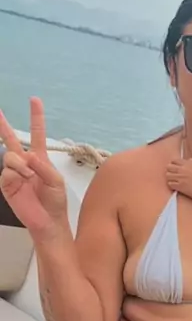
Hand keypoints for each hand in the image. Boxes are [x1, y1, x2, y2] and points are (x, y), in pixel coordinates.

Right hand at [0, 98, 67, 235]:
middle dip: (3, 125)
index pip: (37, 134)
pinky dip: (16, 174)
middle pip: (11, 140)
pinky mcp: (6, 183)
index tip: (34, 100)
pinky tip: (23, 181)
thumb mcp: (56, 181)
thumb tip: (28, 157)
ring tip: (29, 175)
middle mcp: (25, 163)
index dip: (36, 117)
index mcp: (40, 158)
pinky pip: (7, 171)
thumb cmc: (55, 201)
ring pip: (10, 156)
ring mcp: (14, 172)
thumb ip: (43, 166)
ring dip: (21, 164)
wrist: (48, 220)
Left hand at [166, 157, 191, 199]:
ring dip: (170, 177)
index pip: (174, 160)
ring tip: (173, 180)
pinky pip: (170, 184)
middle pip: (168, 167)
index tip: (175, 167)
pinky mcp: (179, 186)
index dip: (173, 164)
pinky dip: (171, 184)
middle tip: (173, 173)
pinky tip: (175, 185)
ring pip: (167, 175)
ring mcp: (180, 178)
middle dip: (170, 170)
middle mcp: (182, 169)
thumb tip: (188, 160)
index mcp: (187, 163)